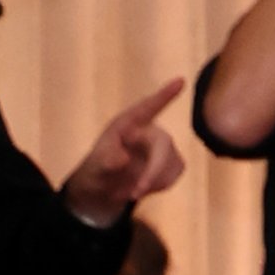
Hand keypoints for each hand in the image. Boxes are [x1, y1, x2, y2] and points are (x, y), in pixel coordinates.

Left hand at [63, 75, 185, 221]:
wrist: (103, 188)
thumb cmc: (97, 168)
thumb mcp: (93, 166)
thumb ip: (105, 160)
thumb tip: (123, 159)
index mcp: (128, 123)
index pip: (147, 107)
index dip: (164, 95)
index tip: (180, 81)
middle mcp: (148, 130)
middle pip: (164, 144)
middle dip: (153, 171)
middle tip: (135, 194)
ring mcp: (161, 146)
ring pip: (172, 161)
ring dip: (154, 182)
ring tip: (131, 193)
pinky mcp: (170, 161)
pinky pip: (175, 172)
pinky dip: (160, 185)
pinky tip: (144, 188)